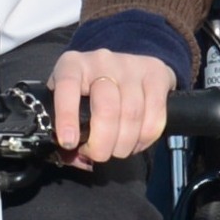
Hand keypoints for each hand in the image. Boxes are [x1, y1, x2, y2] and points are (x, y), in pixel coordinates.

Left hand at [47, 48, 170, 169]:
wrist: (123, 65)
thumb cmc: (88, 90)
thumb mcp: (67, 101)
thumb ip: (64, 131)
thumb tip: (78, 160)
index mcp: (72, 65)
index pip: (67, 86)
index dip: (67, 116)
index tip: (69, 142)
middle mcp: (101, 60)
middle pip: (107, 108)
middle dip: (103, 143)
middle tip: (98, 155)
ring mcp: (131, 66)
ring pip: (132, 114)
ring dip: (124, 144)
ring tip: (117, 150)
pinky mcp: (156, 74)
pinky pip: (155, 115)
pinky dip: (146, 138)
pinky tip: (136, 142)